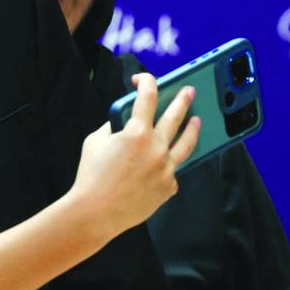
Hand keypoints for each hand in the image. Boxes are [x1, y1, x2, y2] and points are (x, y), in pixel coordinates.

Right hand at [72, 74, 199, 238]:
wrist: (96, 211)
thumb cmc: (91, 174)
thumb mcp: (95, 141)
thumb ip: (114, 127)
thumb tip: (126, 123)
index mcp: (136, 132)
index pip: (147, 97)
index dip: (146, 82)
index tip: (144, 79)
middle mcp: (156, 148)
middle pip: (175, 117)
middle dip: (182, 100)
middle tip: (189, 91)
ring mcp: (166, 168)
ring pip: (186, 144)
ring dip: (192, 129)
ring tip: (197, 120)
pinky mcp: (169, 187)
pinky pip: (172, 171)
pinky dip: (167, 165)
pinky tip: (164, 163)